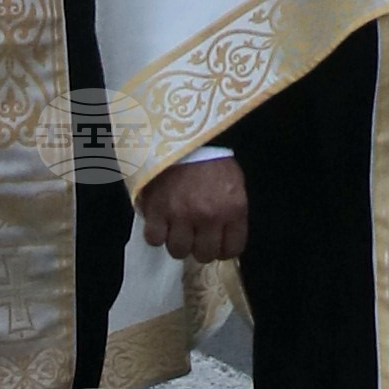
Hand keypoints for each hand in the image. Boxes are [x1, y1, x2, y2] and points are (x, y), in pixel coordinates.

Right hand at [139, 151, 246, 266]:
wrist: (184, 134)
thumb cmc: (211, 158)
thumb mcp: (233, 184)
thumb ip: (231, 214)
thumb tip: (222, 240)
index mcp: (233, 209)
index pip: (232, 250)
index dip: (222, 249)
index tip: (215, 242)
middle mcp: (209, 216)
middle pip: (204, 255)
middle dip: (199, 246)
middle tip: (194, 232)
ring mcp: (181, 215)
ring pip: (179, 251)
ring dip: (177, 241)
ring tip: (175, 226)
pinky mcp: (157, 209)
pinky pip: (155, 239)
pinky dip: (156, 233)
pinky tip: (160, 220)